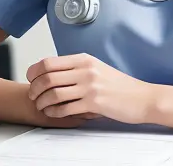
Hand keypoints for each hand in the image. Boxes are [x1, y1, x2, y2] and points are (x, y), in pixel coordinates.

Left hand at [26, 53, 147, 123]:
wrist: (142, 98)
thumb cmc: (119, 85)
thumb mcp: (96, 68)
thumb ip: (76, 69)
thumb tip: (52, 73)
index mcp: (83, 59)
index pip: (49, 62)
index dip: (34, 71)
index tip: (30, 79)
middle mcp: (85, 70)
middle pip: (48, 76)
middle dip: (35, 88)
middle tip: (32, 96)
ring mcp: (89, 86)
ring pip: (54, 93)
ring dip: (43, 102)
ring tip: (41, 106)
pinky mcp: (94, 103)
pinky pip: (66, 108)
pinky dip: (55, 112)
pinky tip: (53, 114)